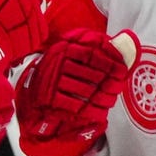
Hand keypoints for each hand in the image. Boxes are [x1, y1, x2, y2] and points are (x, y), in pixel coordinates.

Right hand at [16, 28, 132, 147]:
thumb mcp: (70, 51)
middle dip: (109, 84)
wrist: (33, 90)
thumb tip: (119, 42)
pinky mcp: (50, 99)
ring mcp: (54, 81)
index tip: (123, 71)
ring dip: (103, 98)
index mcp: (64, 49)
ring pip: (86, 91)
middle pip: (91, 75)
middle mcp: (58, 63)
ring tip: (111, 101)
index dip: (109, 62)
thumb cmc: (58, 69)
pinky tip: (101, 113)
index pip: (91, 54)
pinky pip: (75, 106)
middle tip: (118, 89)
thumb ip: (90, 45)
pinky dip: (90, 111)